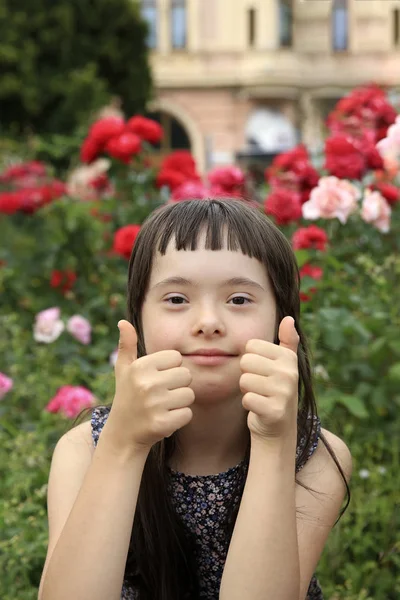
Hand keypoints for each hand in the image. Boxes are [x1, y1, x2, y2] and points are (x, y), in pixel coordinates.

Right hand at [106, 320, 193, 453]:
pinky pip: (187, 414)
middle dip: (178, 385)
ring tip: (162, 407)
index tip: (157, 379)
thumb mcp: (124, 370)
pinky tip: (164, 420)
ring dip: (180, 403)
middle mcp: (147, 383)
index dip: (170, 368)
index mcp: (140, 366)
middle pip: (186, 375)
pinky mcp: (162, 423)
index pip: (177, 357)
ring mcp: (154, 404)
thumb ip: (127, 345)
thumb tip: (123, 322)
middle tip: (160, 395)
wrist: (122, 434)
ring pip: (189, 395)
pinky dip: (179, 418)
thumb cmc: (127, 396)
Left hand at [239, 316, 298, 442]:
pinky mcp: (275, 410)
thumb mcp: (284, 365)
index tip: (263, 372)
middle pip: (245, 362)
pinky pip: (246, 399)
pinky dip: (249, 405)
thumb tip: (289, 319)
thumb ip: (287, 341)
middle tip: (261, 386)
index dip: (251, 360)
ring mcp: (283, 392)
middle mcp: (289, 373)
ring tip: (261, 396)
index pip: (251, 346)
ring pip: (244, 380)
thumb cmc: (276, 391)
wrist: (278, 428)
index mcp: (288, 357)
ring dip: (247, 391)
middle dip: (248, 375)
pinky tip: (260, 408)